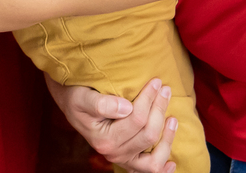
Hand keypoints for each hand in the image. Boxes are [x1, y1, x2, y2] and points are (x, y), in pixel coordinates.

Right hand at [45, 75, 177, 172]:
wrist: (72, 105)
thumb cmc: (76, 97)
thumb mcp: (82, 96)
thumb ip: (101, 103)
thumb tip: (126, 108)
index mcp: (104, 139)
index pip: (136, 119)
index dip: (149, 99)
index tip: (156, 81)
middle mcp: (114, 153)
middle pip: (148, 134)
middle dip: (159, 109)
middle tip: (165, 89)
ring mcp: (122, 159)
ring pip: (154, 159)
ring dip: (167, 139)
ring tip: (173, 118)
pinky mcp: (128, 161)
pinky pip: (149, 171)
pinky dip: (163, 167)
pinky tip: (172, 161)